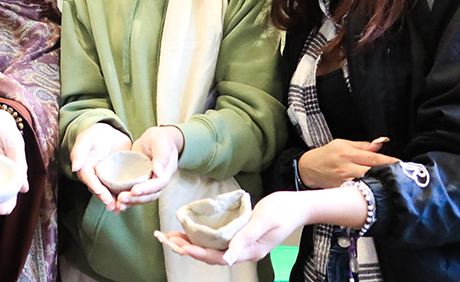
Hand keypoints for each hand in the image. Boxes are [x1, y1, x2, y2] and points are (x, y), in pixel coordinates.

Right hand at [70, 123, 131, 211]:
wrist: (110, 132)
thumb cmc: (95, 134)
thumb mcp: (86, 138)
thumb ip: (79, 151)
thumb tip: (74, 167)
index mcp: (86, 168)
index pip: (89, 179)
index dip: (94, 186)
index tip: (101, 193)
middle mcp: (96, 177)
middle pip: (99, 190)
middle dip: (105, 198)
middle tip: (112, 204)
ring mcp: (109, 178)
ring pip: (111, 192)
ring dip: (115, 201)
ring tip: (121, 207)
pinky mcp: (120, 178)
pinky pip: (122, 188)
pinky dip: (126, 195)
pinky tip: (131, 202)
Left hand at [113, 126, 183, 211]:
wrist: (155, 139)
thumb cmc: (160, 138)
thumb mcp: (160, 142)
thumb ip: (161, 155)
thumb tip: (159, 171)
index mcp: (166, 172)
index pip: (158, 184)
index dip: (146, 189)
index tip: (134, 190)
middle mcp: (158, 180)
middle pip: (150, 195)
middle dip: (136, 198)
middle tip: (122, 198)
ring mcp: (149, 182)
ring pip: (142, 198)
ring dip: (131, 202)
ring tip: (118, 204)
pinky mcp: (140, 182)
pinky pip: (135, 194)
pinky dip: (128, 200)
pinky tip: (117, 203)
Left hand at [154, 191, 307, 265]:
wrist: (298, 206)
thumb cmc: (283, 211)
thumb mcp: (264, 221)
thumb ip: (245, 237)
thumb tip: (227, 257)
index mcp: (249, 251)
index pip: (217, 257)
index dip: (196, 252)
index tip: (179, 246)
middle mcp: (242, 251)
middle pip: (209, 255)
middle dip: (186, 248)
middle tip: (164, 238)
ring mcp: (241, 244)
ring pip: (211, 248)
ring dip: (190, 242)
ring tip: (170, 236)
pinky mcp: (240, 235)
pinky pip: (217, 240)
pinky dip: (201, 236)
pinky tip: (190, 230)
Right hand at [299, 137, 397, 187]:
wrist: (307, 168)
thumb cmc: (326, 154)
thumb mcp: (343, 144)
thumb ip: (364, 145)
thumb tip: (381, 142)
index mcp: (348, 154)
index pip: (375, 158)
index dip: (391, 162)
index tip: (403, 165)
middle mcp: (347, 168)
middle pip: (374, 172)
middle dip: (389, 174)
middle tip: (404, 177)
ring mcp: (344, 181)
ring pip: (368, 184)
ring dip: (381, 185)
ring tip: (394, 186)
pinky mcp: (342, 191)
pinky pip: (358, 192)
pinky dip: (369, 192)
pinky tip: (378, 193)